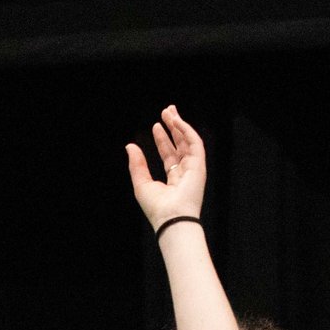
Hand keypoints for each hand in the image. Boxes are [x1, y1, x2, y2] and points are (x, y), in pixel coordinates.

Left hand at [125, 104, 206, 229]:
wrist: (171, 217)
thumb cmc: (157, 207)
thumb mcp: (141, 183)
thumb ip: (137, 164)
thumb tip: (129, 146)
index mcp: (174, 180)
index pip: (169, 155)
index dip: (163, 139)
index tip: (155, 126)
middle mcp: (185, 173)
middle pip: (181, 145)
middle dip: (174, 127)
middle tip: (167, 111)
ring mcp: (194, 169)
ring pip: (188, 141)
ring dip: (180, 125)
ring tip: (170, 112)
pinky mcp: (199, 165)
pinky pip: (194, 143)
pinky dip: (186, 130)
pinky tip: (176, 121)